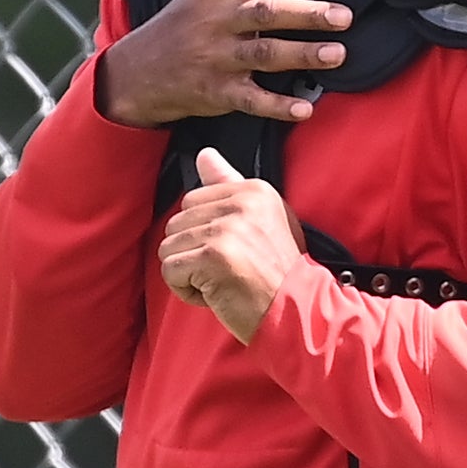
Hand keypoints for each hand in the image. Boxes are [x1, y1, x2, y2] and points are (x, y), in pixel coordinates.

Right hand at [97, 0, 352, 127]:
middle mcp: (220, 20)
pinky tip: (304, 109)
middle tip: (343, 16)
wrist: (138, 71)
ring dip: (302, 55)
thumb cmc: (183, 22)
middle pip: (266, 13)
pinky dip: (278, 106)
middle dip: (306, 14)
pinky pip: (252, 100)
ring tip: (337, 55)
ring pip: (264, 54)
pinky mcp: (218, 92)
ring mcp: (218, 58)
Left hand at [159, 152, 306, 342]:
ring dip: (189, 275)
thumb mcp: (263, 220)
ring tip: (222, 283)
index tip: (234, 253)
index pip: (192, 201)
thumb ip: (230, 185)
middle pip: (176, 224)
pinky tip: (215, 295)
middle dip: (193, 254)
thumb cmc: (278, 273)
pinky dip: (186, 291)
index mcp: (253, 190)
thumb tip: (203, 154)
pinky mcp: (213, 257)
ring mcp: (226, 229)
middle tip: (228, 272)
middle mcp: (240, 204)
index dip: (204, 234)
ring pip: (169, 248)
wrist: (297, 313)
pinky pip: (170, 271)